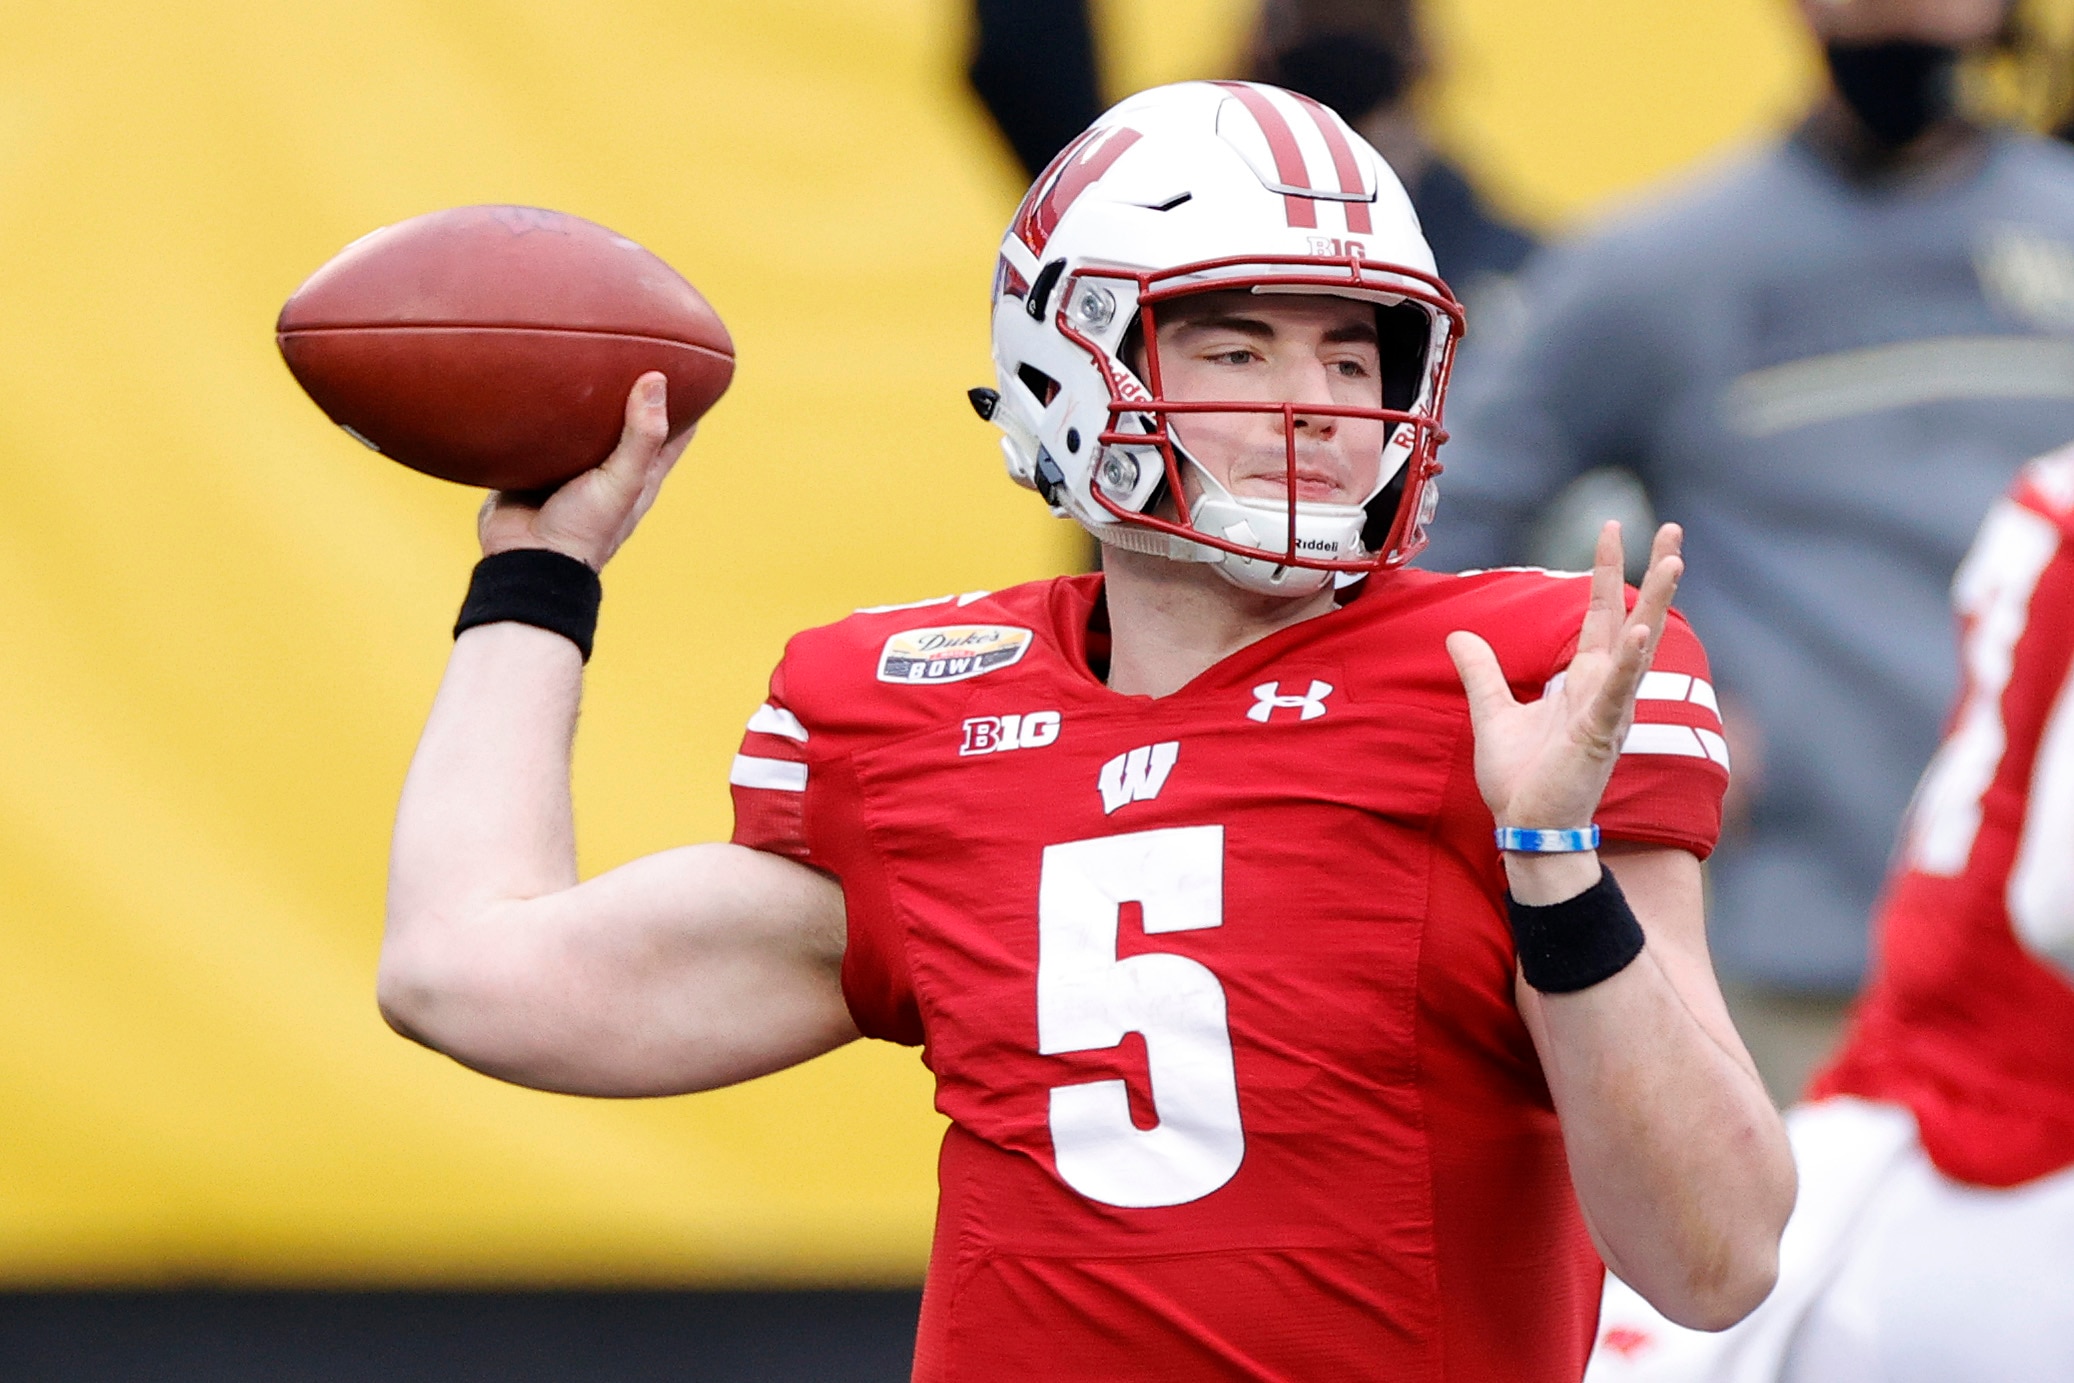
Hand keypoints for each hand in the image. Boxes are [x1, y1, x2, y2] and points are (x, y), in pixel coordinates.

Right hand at [479, 372, 692, 569]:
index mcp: (639, 473)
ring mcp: (568, 467)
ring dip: (580, 397)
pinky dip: (540, 411)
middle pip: (625, 421)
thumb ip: (640, 436)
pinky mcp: (532, 466)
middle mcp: (607, 468)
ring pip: (579, 424)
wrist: (525, 560)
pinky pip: (538, 432)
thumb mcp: (623, 481)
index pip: (673, 433)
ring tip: (578, 353)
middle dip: (629, 389)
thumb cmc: (583, 528)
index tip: (692, 366)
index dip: (686, 402)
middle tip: (630, 346)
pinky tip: (533, 382)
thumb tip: (657, 379)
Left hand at [1446, 522, 1684, 838]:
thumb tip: (1458, 636)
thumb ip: (1481, 673)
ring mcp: (1607, 711)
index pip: (1601, 615)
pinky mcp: (1599, 735)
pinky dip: (1630, 663)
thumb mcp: (1492, 713)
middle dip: (1654, 574)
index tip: (1613, 529)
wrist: (1525, 828)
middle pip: (1632, 619)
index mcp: (1583, 681)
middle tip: (1675, 529)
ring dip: (1656, 603)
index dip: (1606, 573)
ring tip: (1674, 560)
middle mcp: (1604, 690)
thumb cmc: (1520, 780)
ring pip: (1637, 647)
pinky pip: (1617, 693)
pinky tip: (1643, 631)